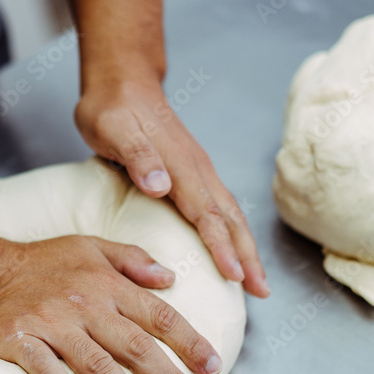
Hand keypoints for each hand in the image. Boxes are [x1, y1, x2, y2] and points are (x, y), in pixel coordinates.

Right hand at [0, 236, 223, 373]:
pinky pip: (46, 371)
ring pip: (97, 364)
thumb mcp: (90, 246)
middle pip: (135, 346)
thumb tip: (171, 277)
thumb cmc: (38, 260)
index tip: (212, 367)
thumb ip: (133, 259)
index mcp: (107, 283)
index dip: (189, 342)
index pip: (159, 314)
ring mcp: (52, 323)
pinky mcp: (20, 340)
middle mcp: (85, 304)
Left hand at [74, 77, 269, 297]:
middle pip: (230, 219)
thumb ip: (137, 156)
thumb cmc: (112, 108)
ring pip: (230, 214)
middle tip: (261, 292)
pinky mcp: (191, 173)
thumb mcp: (113, 128)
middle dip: (248, 256)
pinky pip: (218, 209)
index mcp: (181, 166)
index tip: (236, 276)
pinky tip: (231, 250)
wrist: (120, 81)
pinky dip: (231, 233)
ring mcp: (197, 171)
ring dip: (245, 248)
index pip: (208, 215)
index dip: (222, 248)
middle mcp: (197, 170)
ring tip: (255, 280)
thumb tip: (161, 187)